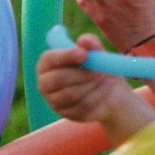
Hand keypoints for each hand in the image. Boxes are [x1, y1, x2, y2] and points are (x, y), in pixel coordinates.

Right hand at [37, 33, 154, 143]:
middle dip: (81, 74)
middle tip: (100, 70)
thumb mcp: (97, 52)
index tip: (84, 54)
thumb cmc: (97, 66)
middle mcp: (45, 83)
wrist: (109, 91)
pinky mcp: (66, 114)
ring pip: (71, 94)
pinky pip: (82, 106)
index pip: (49, 59)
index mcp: (47, 63)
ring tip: (106, 79)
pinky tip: (106, 90)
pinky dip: (98, 97)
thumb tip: (84, 41)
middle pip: (57, 79)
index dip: (65, 56)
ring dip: (92, 86)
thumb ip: (90, 43)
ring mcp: (53, 100)